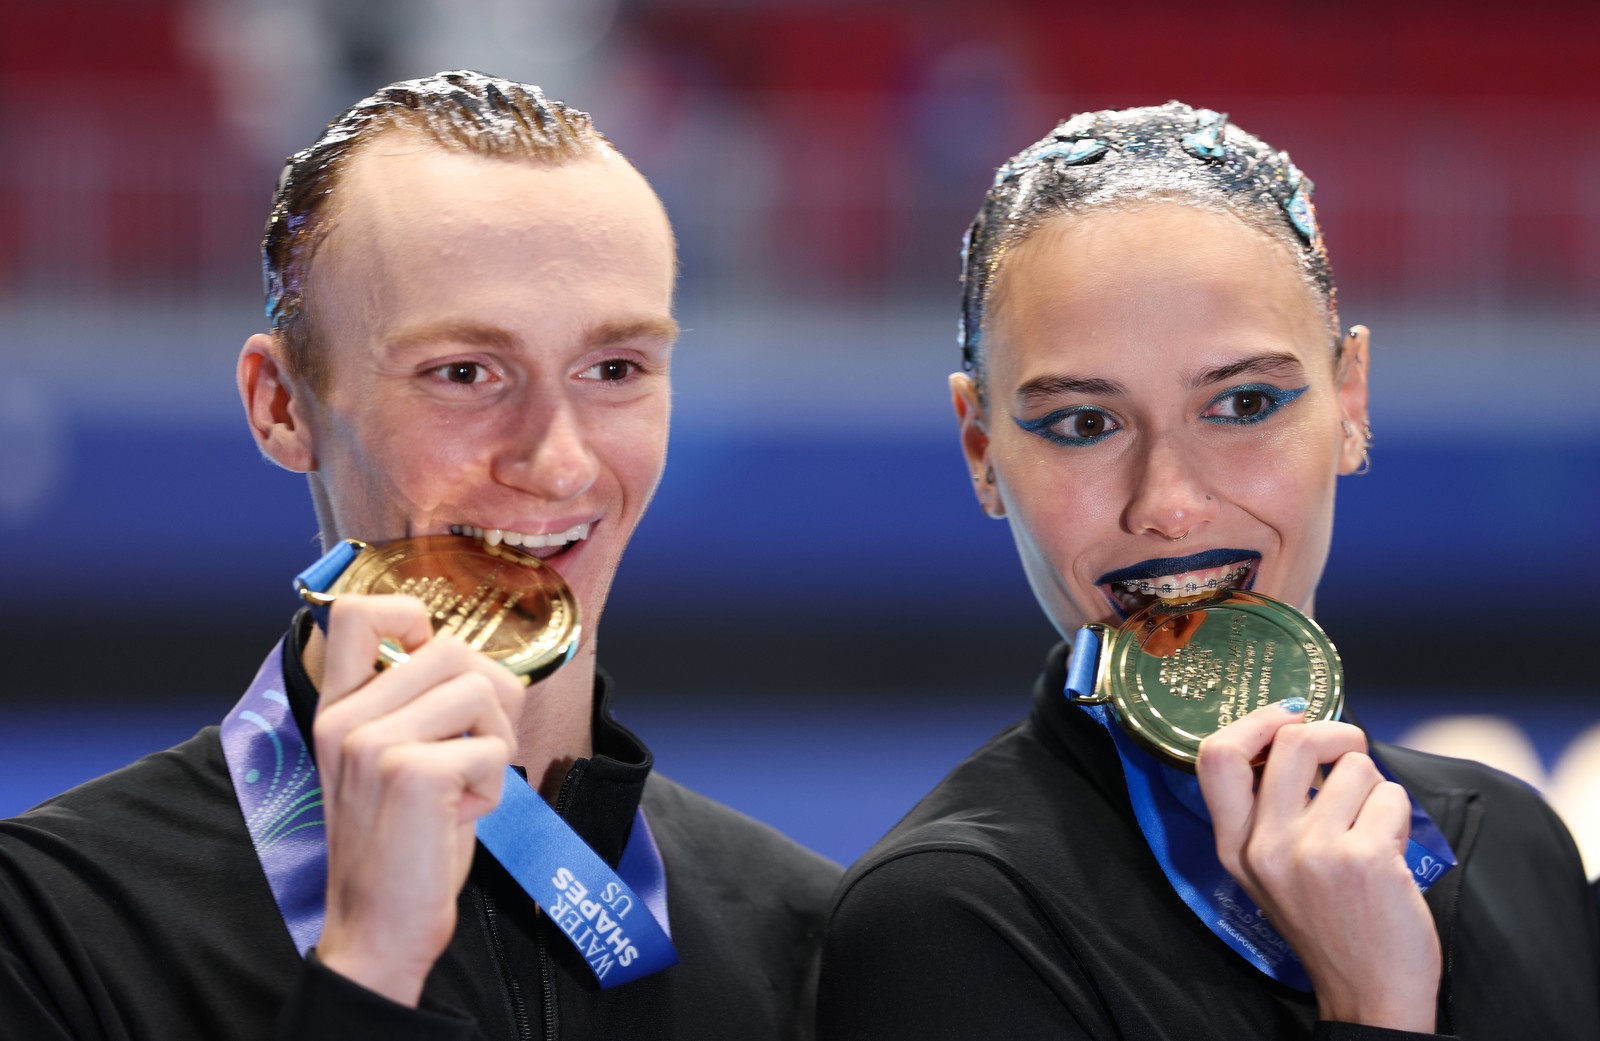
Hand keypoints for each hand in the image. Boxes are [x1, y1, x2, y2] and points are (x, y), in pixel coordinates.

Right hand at [310, 594, 526, 1005]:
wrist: (377, 931)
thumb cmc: (402, 846)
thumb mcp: (393, 763)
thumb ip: (419, 708)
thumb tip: (486, 668)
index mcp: (338, 709)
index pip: (356, 612)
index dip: (412, 616)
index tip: (435, 665)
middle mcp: (346, 718)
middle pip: (455, 649)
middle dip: (492, 699)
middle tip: (473, 754)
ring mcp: (373, 742)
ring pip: (483, 691)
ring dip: (496, 743)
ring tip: (463, 788)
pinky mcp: (412, 773)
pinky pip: (494, 747)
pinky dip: (495, 785)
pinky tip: (460, 817)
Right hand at [1196, 702, 1440, 1030]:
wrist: (1370, 993)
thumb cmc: (1329, 923)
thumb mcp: (1271, 870)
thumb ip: (1272, 810)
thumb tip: (1299, 735)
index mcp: (1234, 846)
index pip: (1216, 757)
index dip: (1255, 722)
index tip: (1288, 716)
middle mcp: (1264, 846)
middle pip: (1293, 741)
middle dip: (1336, 734)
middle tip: (1350, 753)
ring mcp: (1312, 851)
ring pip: (1354, 767)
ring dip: (1374, 790)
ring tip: (1370, 831)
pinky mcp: (1363, 857)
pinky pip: (1390, 797)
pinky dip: (1398, 817)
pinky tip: (1390, 852)